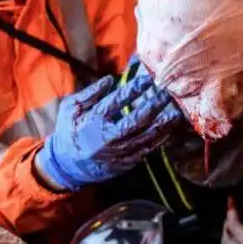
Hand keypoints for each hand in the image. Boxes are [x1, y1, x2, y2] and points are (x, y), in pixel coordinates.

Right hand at [36, 75, 182, 189]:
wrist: (67, 166)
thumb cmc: (69, 132)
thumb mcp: (71, 109)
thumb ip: (89, 94)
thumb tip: (110, 80)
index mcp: (93, 120)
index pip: (117, 101)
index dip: (134, 89)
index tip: (148, 77)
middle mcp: (108, 137)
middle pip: (137, 119)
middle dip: (155, 104)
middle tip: (168, 91)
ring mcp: (118, 152)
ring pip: (146, 136)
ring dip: (163, 123)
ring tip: (176, 111)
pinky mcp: (125, 163)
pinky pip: (146, 151)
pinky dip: (159, 140)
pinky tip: (169, 130)